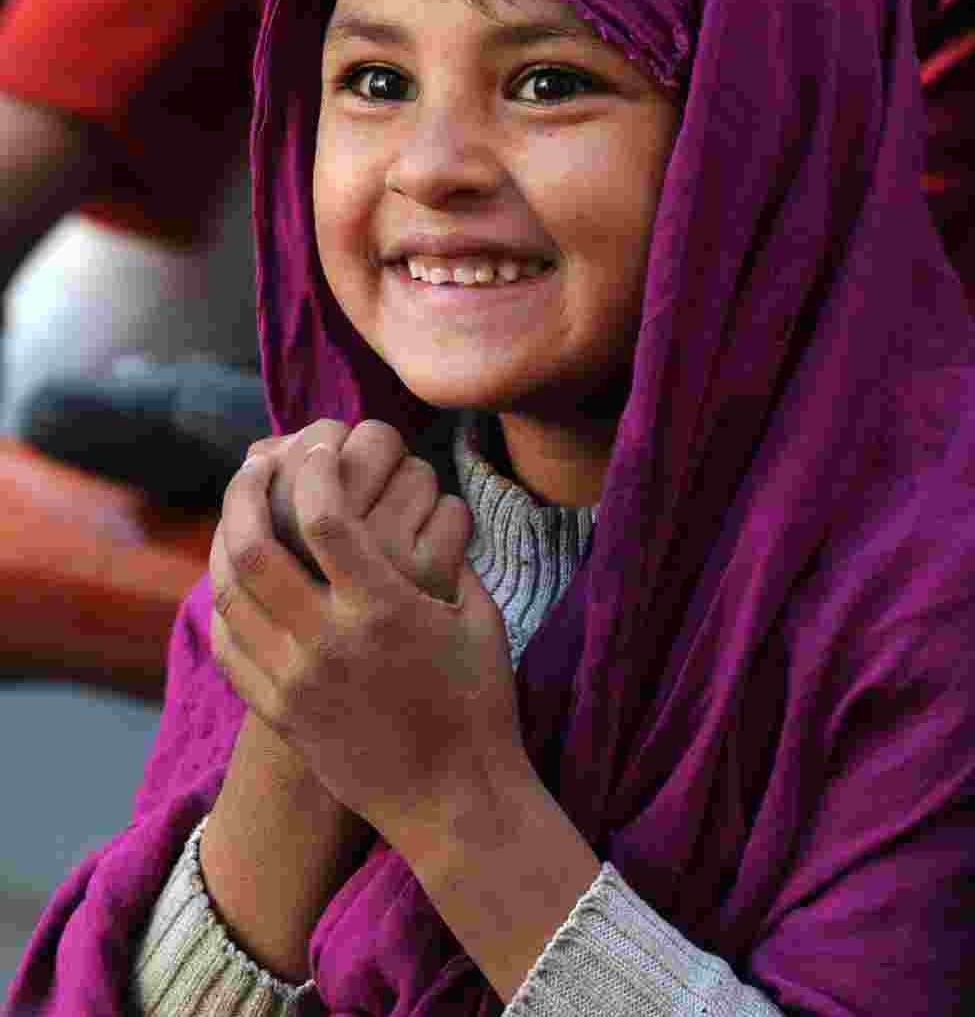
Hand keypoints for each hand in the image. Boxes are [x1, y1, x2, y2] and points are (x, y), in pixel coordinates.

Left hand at [209, 418, 528, 847]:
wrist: (454, 801)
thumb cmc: (479, 704)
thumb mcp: (479, 618)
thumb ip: (450, 556)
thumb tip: (429, 507)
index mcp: (386, 610)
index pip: (326, 518)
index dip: (315, 468)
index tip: (320, 445)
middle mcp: (330, 641)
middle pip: (255, 548)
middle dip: (246, 489)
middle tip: (257, 461)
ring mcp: (296, 681)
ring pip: (229, 594)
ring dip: (225, 538)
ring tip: (238, 509)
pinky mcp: (280, 713)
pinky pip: (229, 645)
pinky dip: (223, 601)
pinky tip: (234, 578)